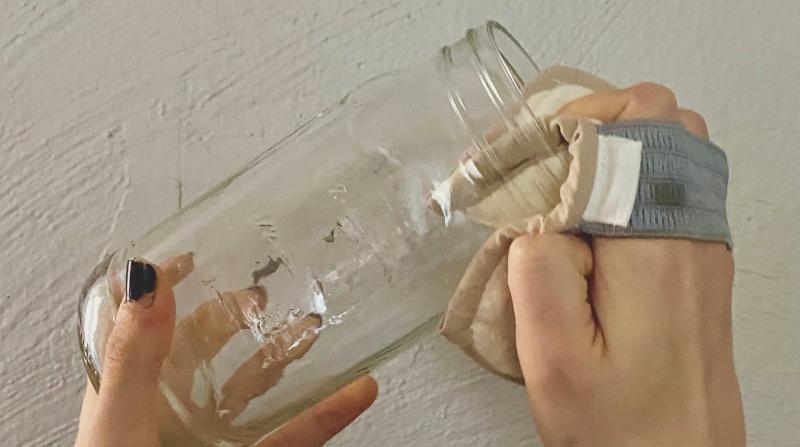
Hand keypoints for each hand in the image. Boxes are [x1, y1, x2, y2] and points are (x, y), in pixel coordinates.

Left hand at [75, 255, 376, 446]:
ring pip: (257, 387)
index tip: (197, 253)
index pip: (148, 322)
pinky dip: (330, 412)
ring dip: (289, 353)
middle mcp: (174, 409)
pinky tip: (357, 390)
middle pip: (208, 348)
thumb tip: (142, 279)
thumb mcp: (119, 420)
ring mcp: (216, 439)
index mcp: (133, 389)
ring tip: (315, 325)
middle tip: (263, 290)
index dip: (168, 284)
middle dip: (236, 314)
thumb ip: (134, 352)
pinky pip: (297, 433)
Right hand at [508, 83, 744, 445]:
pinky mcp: (697, 259)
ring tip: (551, 179)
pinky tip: (580, 215)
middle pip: (659, 118)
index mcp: (655, 246)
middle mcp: (690, 231)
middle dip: (587, 120)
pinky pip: (667, 185)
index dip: (563, 121)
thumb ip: (538, 270)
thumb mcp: (553, 359)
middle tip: (533, 156)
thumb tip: (537, 213)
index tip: (514, 153)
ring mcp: (701, 242)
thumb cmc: (621, 428)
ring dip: (606, 145)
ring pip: (667, 146)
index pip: (630, 126)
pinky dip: (622, 175)